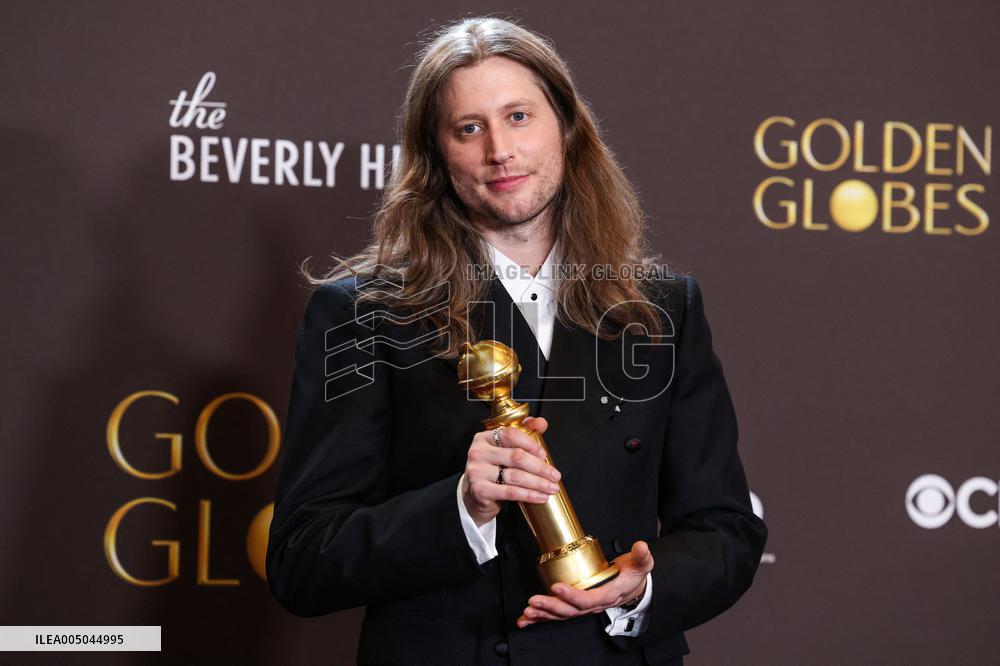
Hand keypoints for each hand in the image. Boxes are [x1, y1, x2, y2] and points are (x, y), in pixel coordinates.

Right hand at [461, 416, 561, 525]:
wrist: (475, 496)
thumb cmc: (493, 470)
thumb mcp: (504, 450)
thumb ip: (522, 434)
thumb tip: (542, 423)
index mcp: (485, 438)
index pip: (510, 434)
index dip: (531, 444)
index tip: (544, 454)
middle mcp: (478, 452)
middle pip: (516, 457)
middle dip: (540, 467)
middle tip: (555, 475)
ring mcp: (477, 472)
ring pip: (516, 476)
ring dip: (538, 483)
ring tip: (551, 488)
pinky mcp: (480, 490)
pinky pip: (511, 492)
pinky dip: (529, 495)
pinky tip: (540, 497)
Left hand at [515, 540, 653, 628]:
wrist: (633, 586)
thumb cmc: (633, 575)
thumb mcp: (642, 564)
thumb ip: (642, 556)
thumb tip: (641, 547)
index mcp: (608, 594)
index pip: (589, 599)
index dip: (572, 595)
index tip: (557, 586)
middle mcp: (594, 604)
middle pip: (570, 610)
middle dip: (551, 606)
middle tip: (534, 601)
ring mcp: (584, 607)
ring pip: (561, 615)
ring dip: (543, 614)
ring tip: (528, 611)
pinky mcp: (576, 606)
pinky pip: (557, 615)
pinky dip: (540, 618)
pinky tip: (525, 620)